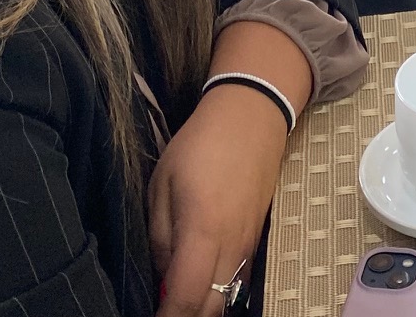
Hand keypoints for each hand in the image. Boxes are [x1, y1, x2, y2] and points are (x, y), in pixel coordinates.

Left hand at [148, 85, 288, 316]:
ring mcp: (249, 245)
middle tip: (161, 309)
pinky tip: (202, 285)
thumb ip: (159, 237)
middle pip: (211, 309)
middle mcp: (231, 246)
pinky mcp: (256, 239)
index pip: (186, 299)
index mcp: (203, 232)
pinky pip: (239, 282)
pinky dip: (221, 294)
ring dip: (203, 308)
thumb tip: (162, 278)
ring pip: (228, 299)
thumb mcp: (162, 185)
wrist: (252, 117)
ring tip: (178, 298)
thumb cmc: (200, 145)